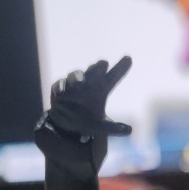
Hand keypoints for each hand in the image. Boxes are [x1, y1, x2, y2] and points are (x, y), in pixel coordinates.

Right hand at [34, 56, 131, 179]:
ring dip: (78, 78)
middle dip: (98, 67)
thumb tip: (129, 130)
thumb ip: (113, 128)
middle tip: (102, 64)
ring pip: (76, 75)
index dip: (120, 68)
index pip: (112, 77)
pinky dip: (61, 89)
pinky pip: (60, 85)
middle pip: (95, 70)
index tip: (129, 58)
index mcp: (100, 90)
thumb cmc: (85, 123)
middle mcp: (88, 84)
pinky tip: (62, 95)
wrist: (64, 127)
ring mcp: (73, 85)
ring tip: (80, 86)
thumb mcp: (100, 127)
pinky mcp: (59, 89)